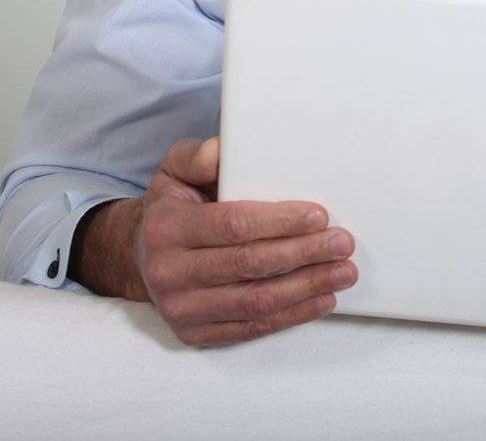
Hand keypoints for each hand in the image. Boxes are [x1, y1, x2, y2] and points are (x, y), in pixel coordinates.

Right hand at [133, 137, 357, 347]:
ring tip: (343, 273)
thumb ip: (198, 157)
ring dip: (306, 288)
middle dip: (303, 253)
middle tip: (342, 243)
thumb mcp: (176, 171)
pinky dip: (291, 316)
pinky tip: (321, 300)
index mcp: (167, 227)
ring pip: (254, 301)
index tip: (320, 216)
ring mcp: (180, 308)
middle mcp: (168, 271)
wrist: (142, 255)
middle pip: (249, 264)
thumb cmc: (175, 207)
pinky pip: (250, 328)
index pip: (233, 225)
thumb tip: (221, 151)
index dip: (280, 222)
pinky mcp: (194, 333)